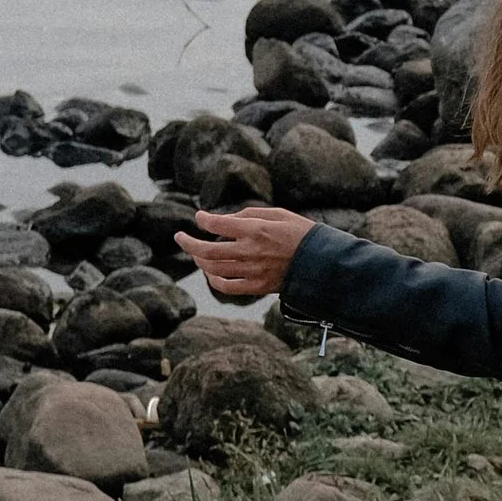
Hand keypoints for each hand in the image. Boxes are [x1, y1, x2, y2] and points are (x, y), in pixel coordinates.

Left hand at [177, 204, 315, 301]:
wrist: (322, 262)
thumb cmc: (301, 233)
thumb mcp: (277, 214)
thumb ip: (247, 215)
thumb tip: (223, 220)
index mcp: (255, 230)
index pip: (217, 225)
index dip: (203, 220)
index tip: (199, 217)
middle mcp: (250, 252)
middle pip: (207, 250)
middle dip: (188, 242)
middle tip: (179, 237)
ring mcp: (252, 272)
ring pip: (213, 268)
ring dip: (199, 260)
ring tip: (194, 253)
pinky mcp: (257, 287)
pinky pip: (227, 287)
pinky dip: (213, 279)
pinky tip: (210, 272)